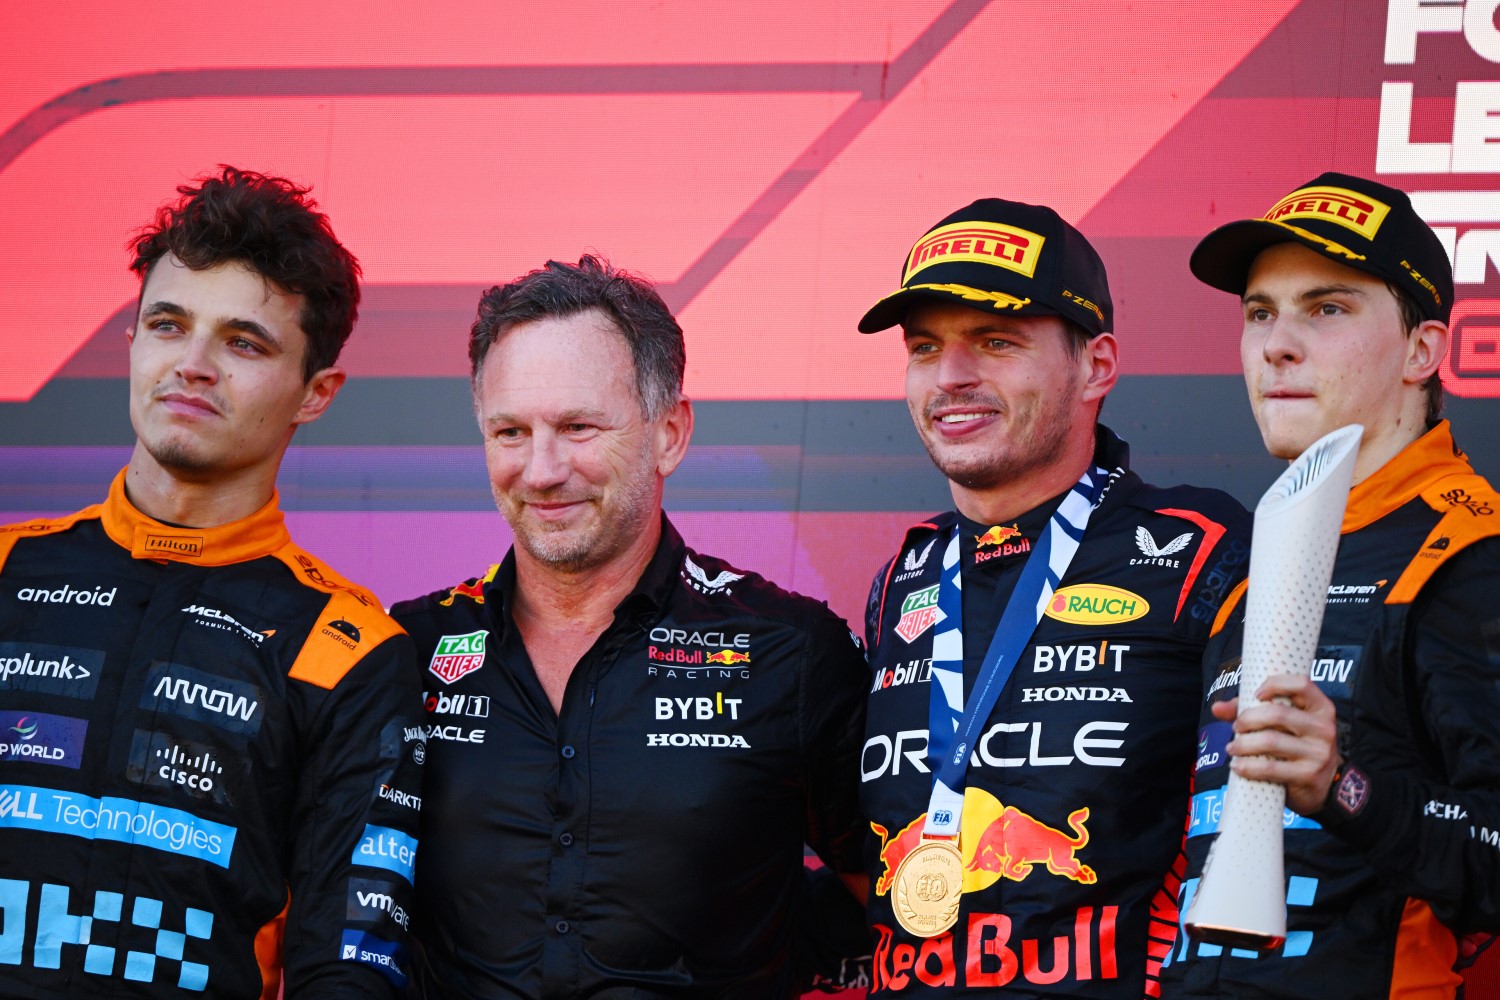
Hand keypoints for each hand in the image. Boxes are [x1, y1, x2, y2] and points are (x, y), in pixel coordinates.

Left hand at [1211, 674, 1341, 815]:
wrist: (1323, 785)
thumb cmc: (1296, 745)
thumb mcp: (1283, 724)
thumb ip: (1250, 710)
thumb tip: (1217, 707)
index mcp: (1321, 708)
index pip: (1302, 684)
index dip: (1275, 684)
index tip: (1255, 694)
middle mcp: (1324, 728)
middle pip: (1278, 714)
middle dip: (1248, 719)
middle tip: (1236, 727)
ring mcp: (1318, 753)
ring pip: (1271, 741)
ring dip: (1242, 744)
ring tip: (1232, 748)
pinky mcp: (1308, 776)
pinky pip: (1270, 767)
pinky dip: (1248, 766)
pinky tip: (1237, 766)